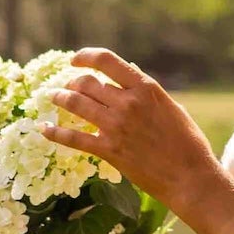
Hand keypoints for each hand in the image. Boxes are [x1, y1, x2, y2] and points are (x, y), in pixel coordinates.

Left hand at [38, 47, 220, 212]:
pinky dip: (55, 133)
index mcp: (145, 88)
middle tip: (68, 86)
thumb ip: (146, 91)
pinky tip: (43, 129)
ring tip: (53, 97)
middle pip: (87, 83)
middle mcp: (127, 103)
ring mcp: (116, 127)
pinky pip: (73, 139)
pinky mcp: (108, 150)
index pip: (106, 61)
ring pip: (76, 104)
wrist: (190, 177)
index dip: (85, 56)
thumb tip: (129, 72)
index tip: (75, 60)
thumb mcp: (170, 107)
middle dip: (73, 82)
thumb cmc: (187, 143)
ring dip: (60, 98)